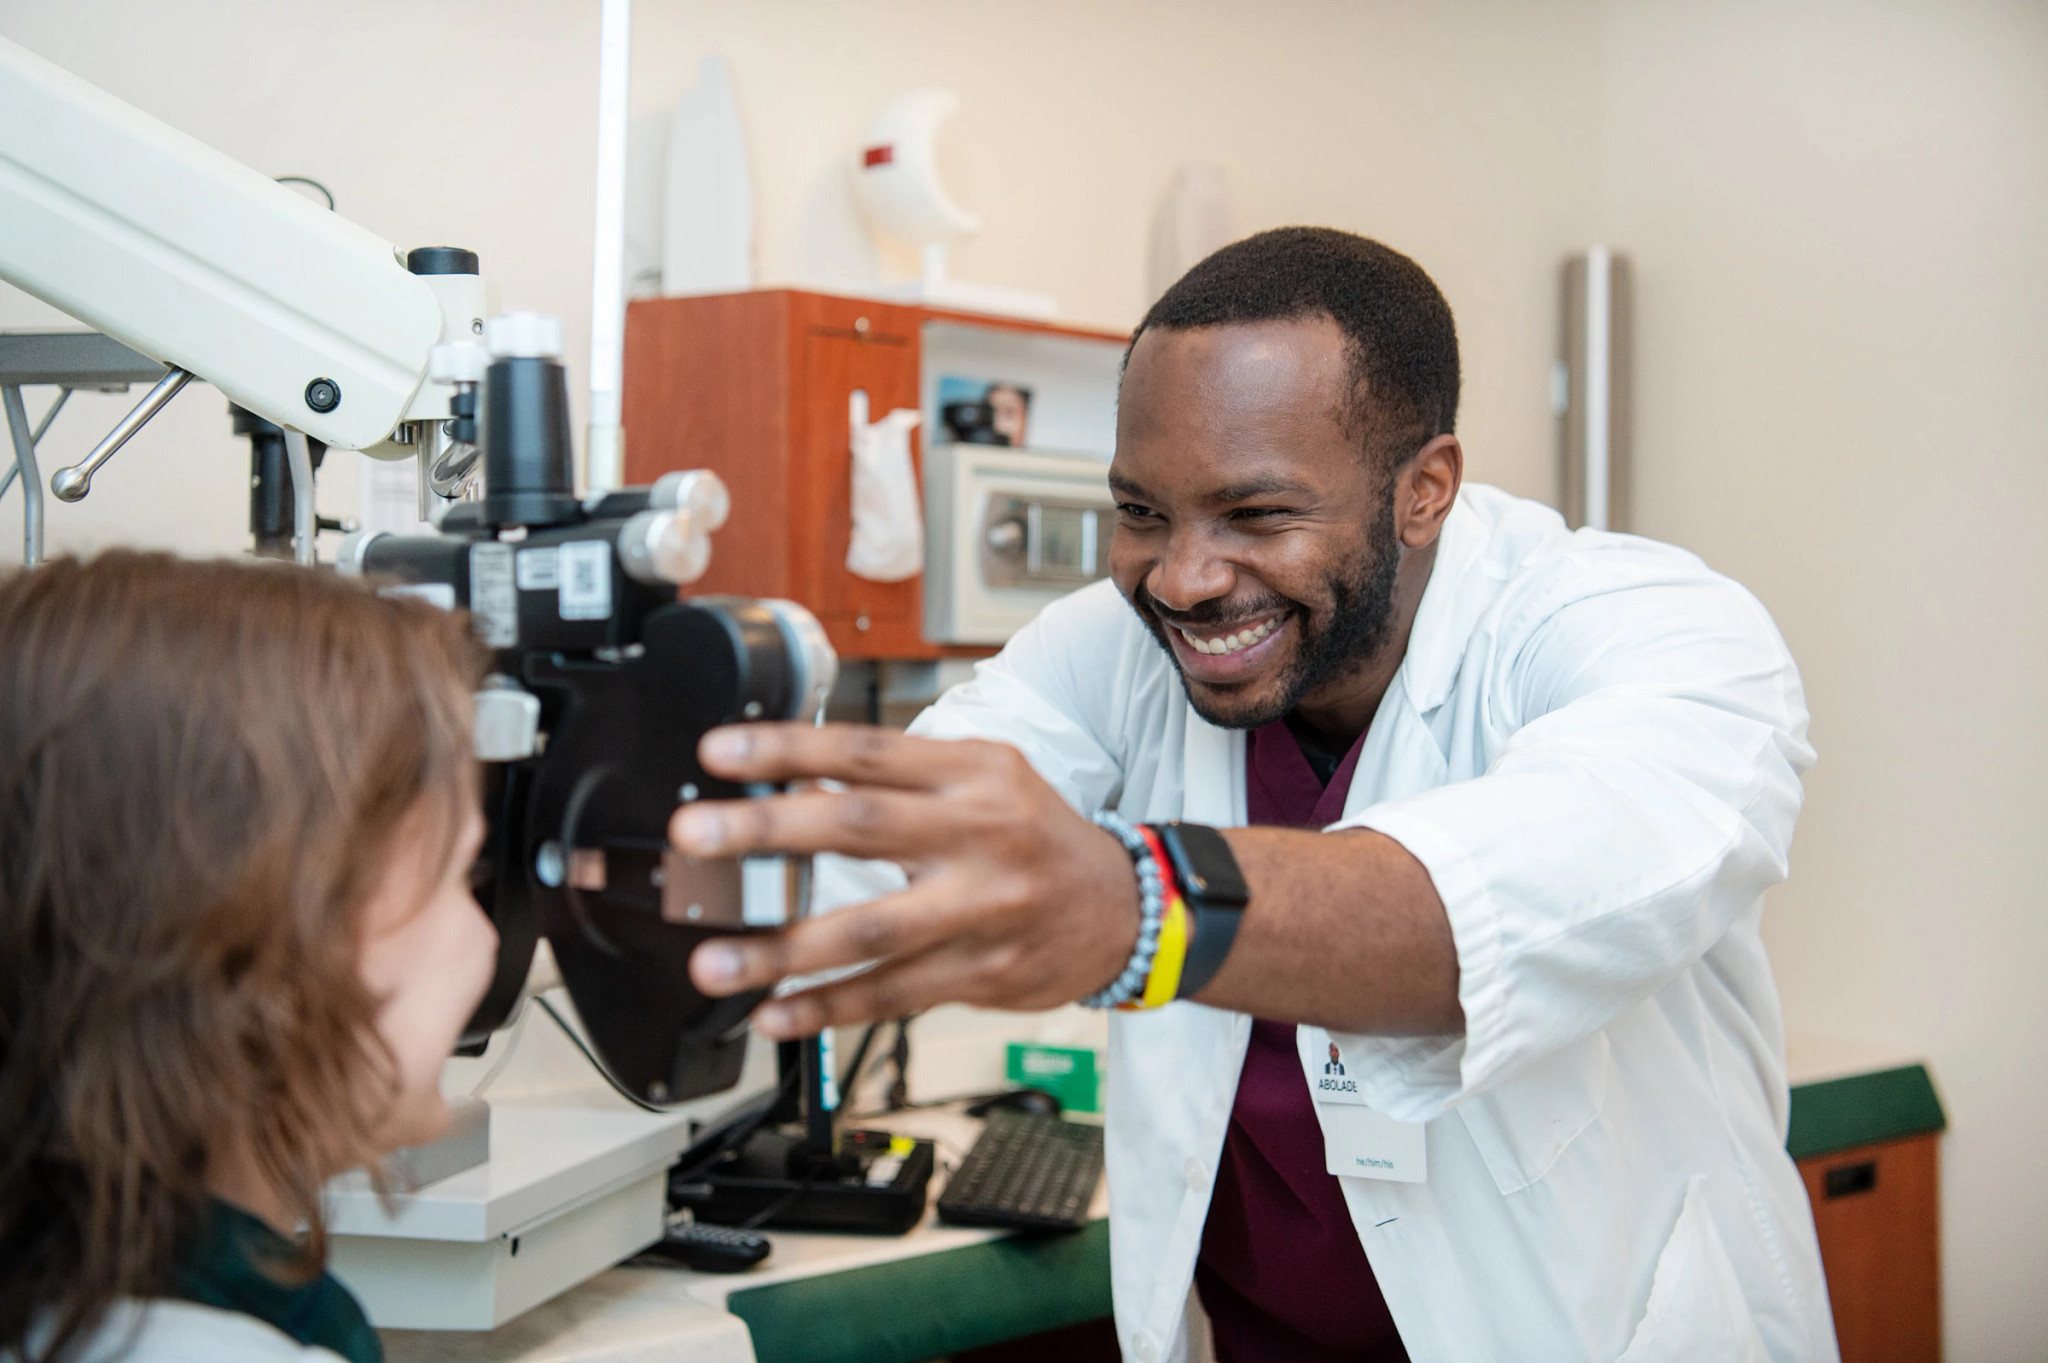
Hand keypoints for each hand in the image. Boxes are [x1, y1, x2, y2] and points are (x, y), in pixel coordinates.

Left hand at [670, 723, 1141, 1038]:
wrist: (1126, 910)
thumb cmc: (1036, 836)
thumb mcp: (986, 778)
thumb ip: (901, 778)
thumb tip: (796, 781)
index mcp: (974, 773)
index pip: (868, 750)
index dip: (789, 749)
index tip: (718, 753)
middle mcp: (980, 834)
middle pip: (862, 829)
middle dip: (768, 832)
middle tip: (697, 837)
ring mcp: (983, 909)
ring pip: (872, 930)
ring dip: (783, 950)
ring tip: (715, 962)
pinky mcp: (983, 973)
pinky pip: (893, 995)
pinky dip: (828, 1008)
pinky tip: (776, 1014)